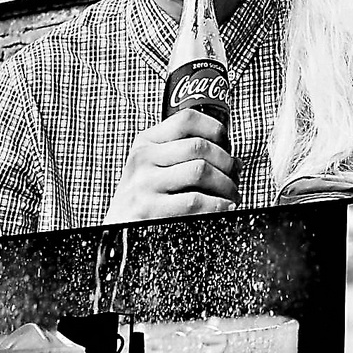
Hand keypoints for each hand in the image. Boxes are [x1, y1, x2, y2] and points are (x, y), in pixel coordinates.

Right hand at [104, 109, 238, 222]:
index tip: (227, 144)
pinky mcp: (151, 210)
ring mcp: (145, 184)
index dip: (216, 129)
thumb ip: (186, 157)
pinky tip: (224, 208)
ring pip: (200, 171)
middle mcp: (143, 159)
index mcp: (146, 143)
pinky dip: (219, 205)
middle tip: (235, 177)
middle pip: (200, 147)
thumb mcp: (154, 169)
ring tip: (231, 195)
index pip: (187, 120)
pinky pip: (196, 201)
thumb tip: (235, 161)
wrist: (118, 232)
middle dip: (227, 163)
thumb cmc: (144, 199)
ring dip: (226, 185)